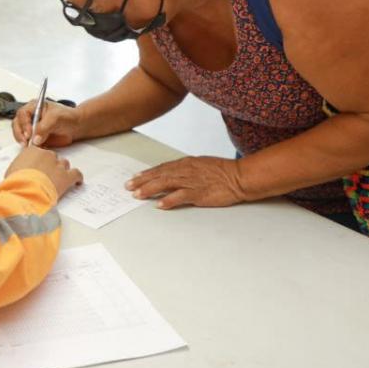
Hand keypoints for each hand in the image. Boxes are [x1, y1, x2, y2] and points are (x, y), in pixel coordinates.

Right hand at [7, 146, 83, 198]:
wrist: (24, 193)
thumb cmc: (16, 184)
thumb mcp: (11, 171)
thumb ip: (19, 168)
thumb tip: (19, 174)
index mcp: (32, 151)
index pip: (39, 152)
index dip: (39, 161)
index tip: (38, 167)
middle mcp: (47, 155)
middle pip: (52, 157)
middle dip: (50, 166)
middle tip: (46, 176)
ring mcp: (58, 165)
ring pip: (64, 164)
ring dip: (62, 171)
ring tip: (58, 180)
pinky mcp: (67, 176)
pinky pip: (76, 174)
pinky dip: (77, 178)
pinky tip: (77, 182)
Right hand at [12, 100, 81, 147]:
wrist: (75, 127)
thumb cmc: (67, 117)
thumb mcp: (56, 118)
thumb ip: (45, 126)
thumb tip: (35, 138)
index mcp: (34, 106)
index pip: (22, 114)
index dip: (24, 124)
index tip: (29, 134)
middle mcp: (30, 116)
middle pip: (17, 124)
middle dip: (19, 133)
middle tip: (25, 142)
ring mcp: (30, 127)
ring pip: (19, 134)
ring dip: (21, 140)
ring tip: (28, 146)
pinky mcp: (33, 138)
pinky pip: (26, 142)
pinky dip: (27, 146)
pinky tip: (32, 149)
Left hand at [126, 156, 247, 208]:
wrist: (239, 176)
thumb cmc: (223, 171)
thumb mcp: (201, 165)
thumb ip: (186, 170)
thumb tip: (173, 175)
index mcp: (186, 163)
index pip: (161, 168)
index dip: (147, 174)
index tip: (135, 178)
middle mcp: (186, 170)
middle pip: (159, 175)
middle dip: (142, 181)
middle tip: (129, 187)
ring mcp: (192, 181)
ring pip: (165, 183)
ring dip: (149, 189)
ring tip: (137, 195)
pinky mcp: (199, 193)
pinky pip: (180, 196)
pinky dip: (168, 200)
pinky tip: (159, 204)